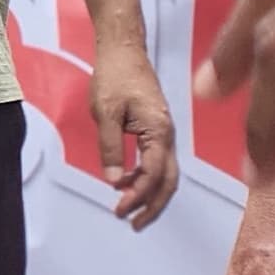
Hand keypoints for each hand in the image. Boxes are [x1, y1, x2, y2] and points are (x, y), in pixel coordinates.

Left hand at [92, 37, 178, 228]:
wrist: (124, 50)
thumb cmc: (114, 76)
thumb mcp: (105, 112)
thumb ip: (110, 147)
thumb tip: (114, 181)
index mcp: (159, 130)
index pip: (153, 174)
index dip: (138, 195)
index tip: (119, 210)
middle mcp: (168, 135)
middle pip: (169, 180)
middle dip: (153, 205)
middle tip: (133, 224)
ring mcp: (165, 132)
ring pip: (166, 173)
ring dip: (151, 195)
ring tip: (131, 213)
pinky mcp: (158, 129)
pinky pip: (159, 162)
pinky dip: (147, 178)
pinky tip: (129, 184)